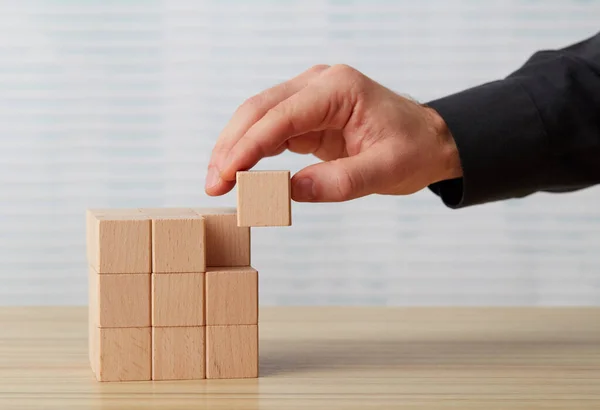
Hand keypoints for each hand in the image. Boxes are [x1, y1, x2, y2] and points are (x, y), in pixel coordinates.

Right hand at [205, 64, 461, 201]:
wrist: (428, 141)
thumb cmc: (412, 150)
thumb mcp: (385, 170)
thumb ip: (339, 182)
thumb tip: (288, 193)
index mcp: (339, 89)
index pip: (281, 115)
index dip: (249, 146)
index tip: (227, 175)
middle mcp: (318, 85)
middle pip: (259, 109)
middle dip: (232, 146)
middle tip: (213, 184)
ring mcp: (310, 97)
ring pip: (257, 117)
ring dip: (235, 148)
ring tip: (217, 181)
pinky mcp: (306, 114)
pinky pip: (270, 130)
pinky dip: (251, 151)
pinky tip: (238, 172)